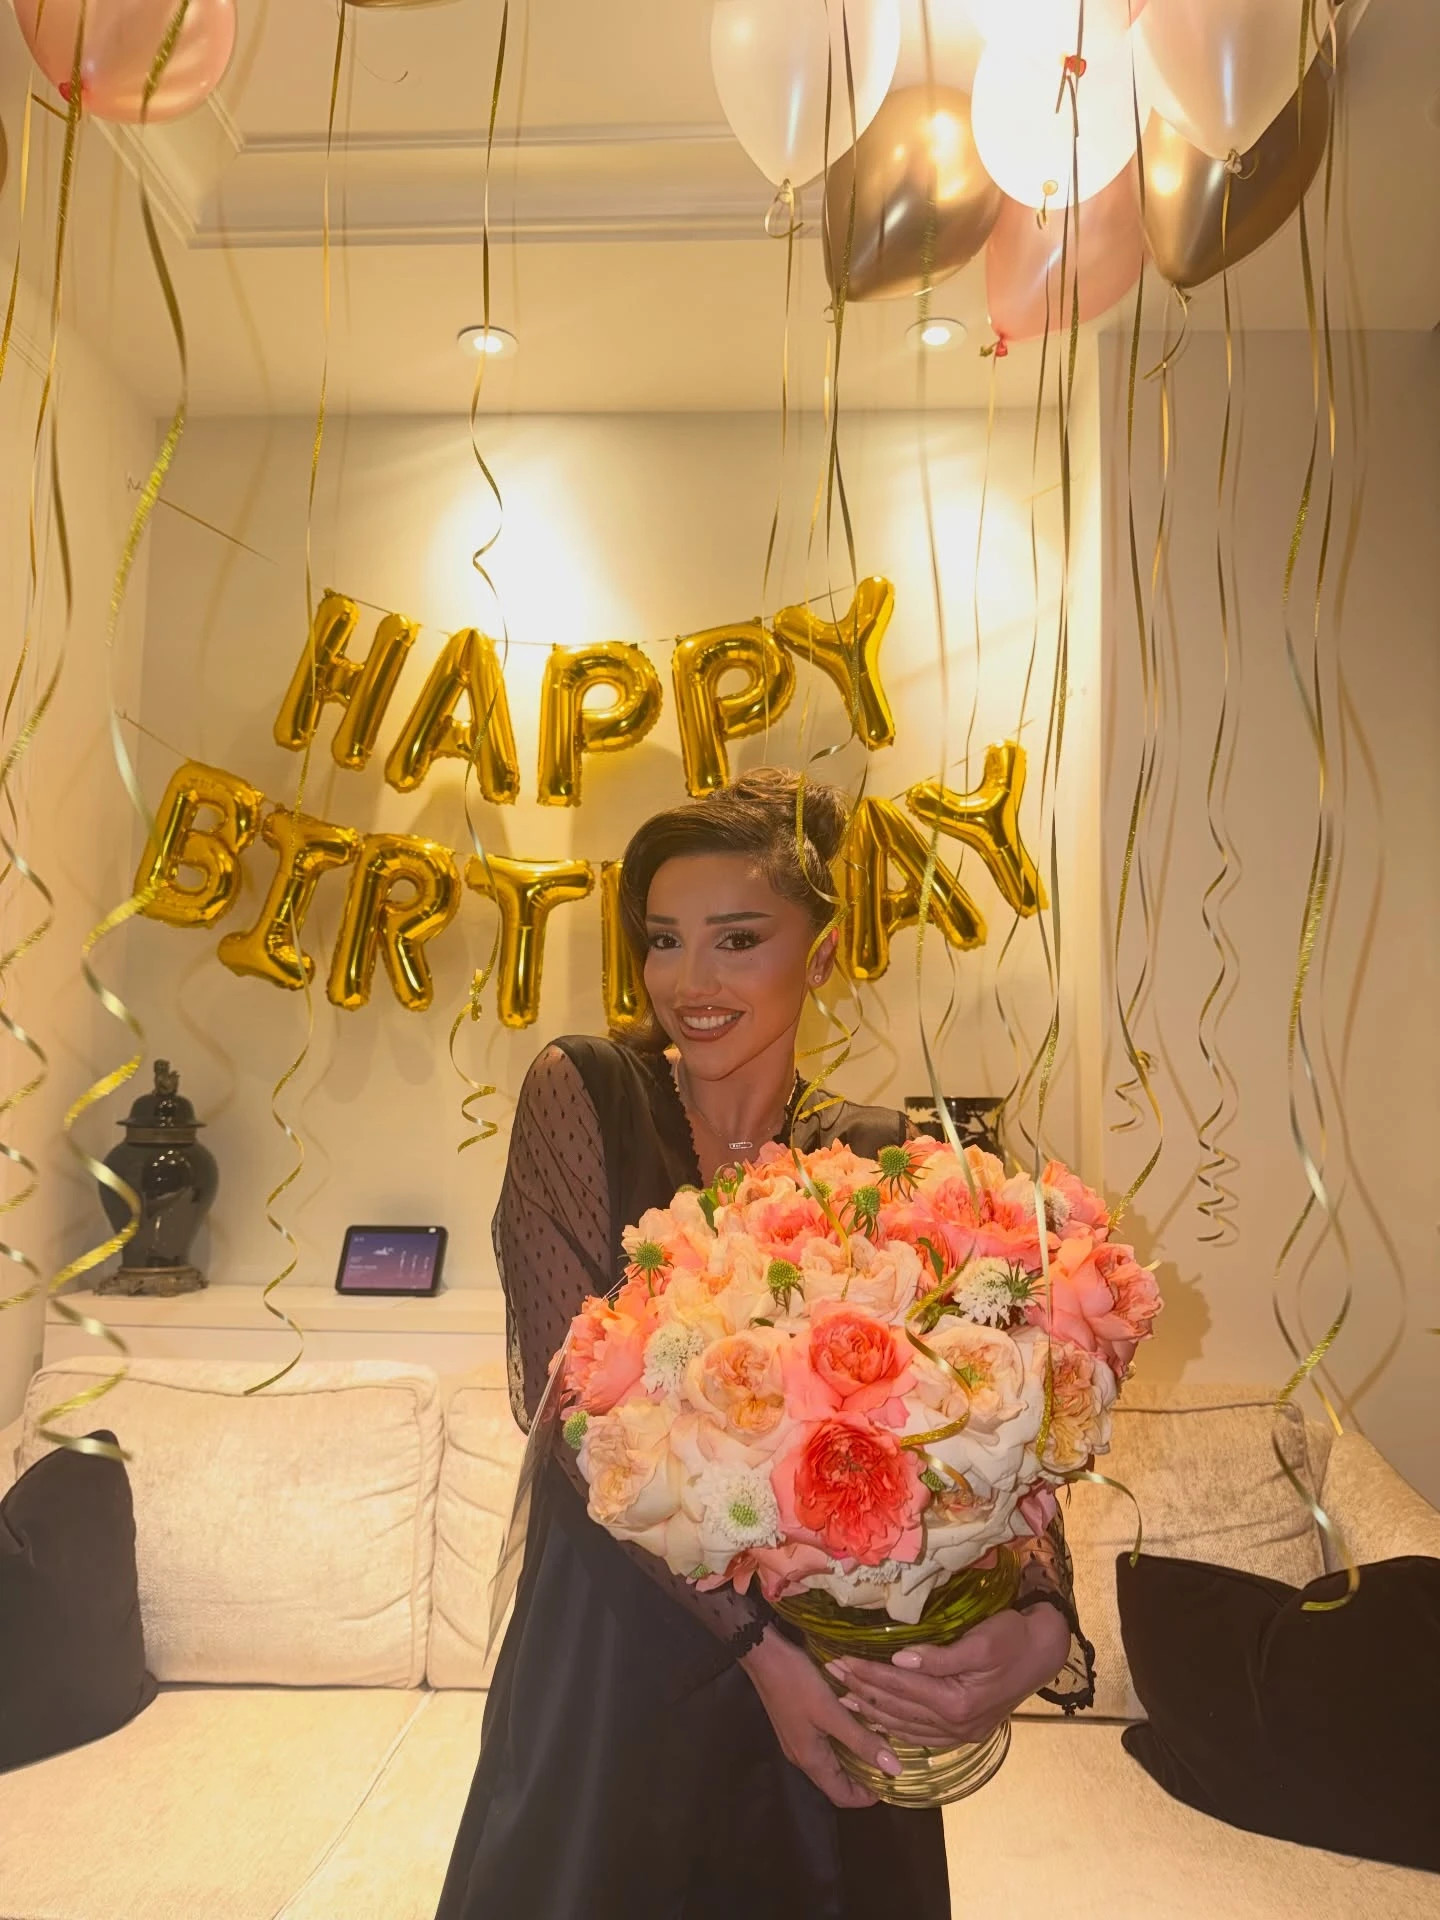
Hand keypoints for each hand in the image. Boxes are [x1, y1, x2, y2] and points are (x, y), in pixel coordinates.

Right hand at [740, 1625, 902, 1808]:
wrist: (762, 1654)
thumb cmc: (796, 1683)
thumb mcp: (831, 1711)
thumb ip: (861, 1740)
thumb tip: (894, 1769)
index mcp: (811, 1760)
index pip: (842, 1797)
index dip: (868, 1797)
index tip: (892, 1782)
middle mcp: (802, 1757)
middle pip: (836, 1782)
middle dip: (863, 1779)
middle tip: (889, 1761)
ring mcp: (797, 1741)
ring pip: (831, 1763)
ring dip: (853, 1759)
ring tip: (878, 1743)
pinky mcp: (796, 1724)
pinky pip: (824, 1745)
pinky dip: (842, 1743)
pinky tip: (856, 1723)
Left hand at [825, 1602, 1071, 1749]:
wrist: (1044, 1653)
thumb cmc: (1012, 1637)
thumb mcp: (980, 1640)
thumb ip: (940, 1656)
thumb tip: (900, 1657)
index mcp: (957, 1700)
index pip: (900, 1686)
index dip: (867, 1672)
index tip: (839, 1660)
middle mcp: (957, 1724)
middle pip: (897, 1707)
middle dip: (862, 1691)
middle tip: (832, 1675)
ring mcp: (962, 1733)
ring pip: (906, 1726)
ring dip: (873, 1713)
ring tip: (845, 1701)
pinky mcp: (967, 1733)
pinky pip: (923, 1737)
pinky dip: (898, 1729)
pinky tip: (882, 1722)